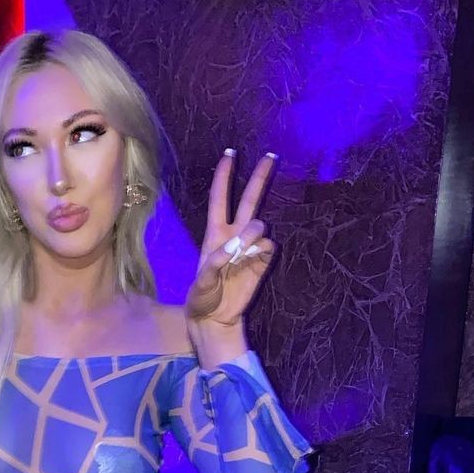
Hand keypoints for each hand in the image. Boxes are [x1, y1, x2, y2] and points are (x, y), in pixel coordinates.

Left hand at [185, 151, 277, 329]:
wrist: (215, 319)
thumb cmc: (202, 298)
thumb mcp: (202, 281)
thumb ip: (217, 260)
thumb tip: (238, 244)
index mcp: (214, 235)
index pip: (220, 199)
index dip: (224, 177)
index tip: (230, 153)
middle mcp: (234, 236)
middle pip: (248, 200)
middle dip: (259, 178)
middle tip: (271, 156)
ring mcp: (250, 248)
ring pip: (260, 225)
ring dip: (252, 235)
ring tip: (240, 255)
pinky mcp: (262, 262)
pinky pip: (269, 247)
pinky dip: (261, 253)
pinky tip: (251, 266)